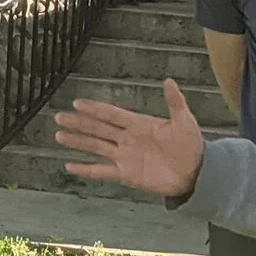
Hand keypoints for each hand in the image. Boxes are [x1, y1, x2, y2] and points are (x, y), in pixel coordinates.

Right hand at [53, 80, 205, 198]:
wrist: (195, 172)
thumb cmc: (191, 145)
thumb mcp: (184, 121)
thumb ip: (175, 102)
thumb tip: (169, 81)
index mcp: (138, 124)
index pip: (111, 114)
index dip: (94, 108)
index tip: (77, 103)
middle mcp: (127, 139)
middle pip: (97, 128)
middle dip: (78, 122)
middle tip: (59, 117)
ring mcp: (125, 157)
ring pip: (95, 147)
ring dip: (78, 141)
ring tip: (59, 135)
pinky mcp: (126, 174)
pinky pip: (102, 171)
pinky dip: (85, 169)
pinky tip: (71, 166)